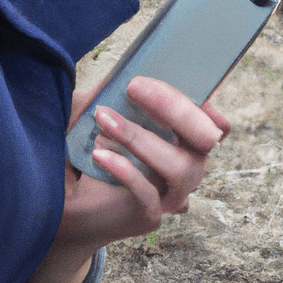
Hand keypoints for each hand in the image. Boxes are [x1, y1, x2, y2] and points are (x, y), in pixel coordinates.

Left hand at [26, 78, 229, 282]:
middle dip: (173, 107)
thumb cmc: (92, 147)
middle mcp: (189, 165)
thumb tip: (127, 66)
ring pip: (180, 167)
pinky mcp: (150, 216)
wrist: (67, 200)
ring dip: (140, 137)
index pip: (215, 121)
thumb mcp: (106, 111)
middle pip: (206, 137)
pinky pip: (148, 193)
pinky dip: (124, 169)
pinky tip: (98, 154)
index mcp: (186, 139)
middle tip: (134, 86)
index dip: (200, 101)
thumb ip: (119, 90)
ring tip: (104, 121)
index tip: (162, 79)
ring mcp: (174, 194)